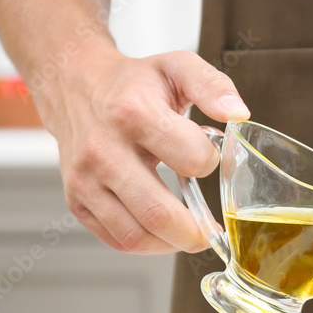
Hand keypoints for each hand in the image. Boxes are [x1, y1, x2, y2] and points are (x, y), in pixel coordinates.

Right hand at [40, 46, 249, 253]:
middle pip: (158, 213)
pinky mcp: (76, 200)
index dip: (210, 163)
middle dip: (196, 232)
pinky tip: (163, 232)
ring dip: (172, 244)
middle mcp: (103, 150)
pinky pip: (116, 239)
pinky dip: (147, 245)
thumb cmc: (132, 83)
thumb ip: (212, 86)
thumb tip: (238, 113)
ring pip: (135, 235)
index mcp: (133, 114)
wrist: (74, 85)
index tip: (209, 159)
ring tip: (190, 234)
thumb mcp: (176, 67)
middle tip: (213, 230)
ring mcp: (85, 180)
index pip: (189, 159)